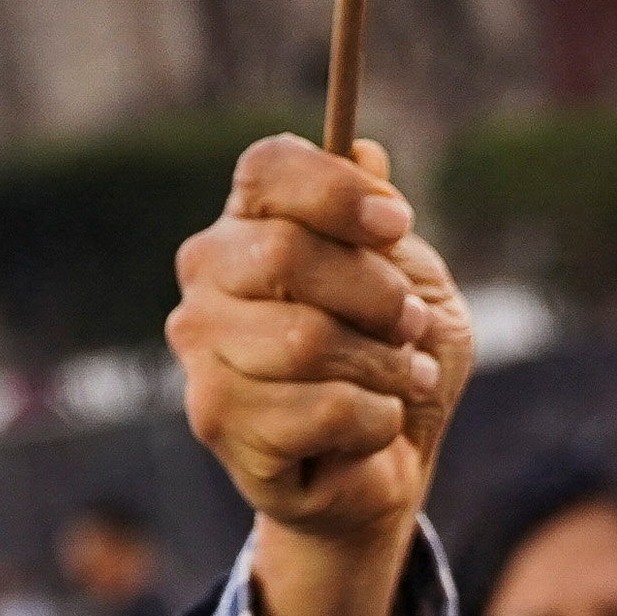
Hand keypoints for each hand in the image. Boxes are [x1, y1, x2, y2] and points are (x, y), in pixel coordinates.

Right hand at [172, 138, 467, 542]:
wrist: (387, 465)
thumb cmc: (394, 360)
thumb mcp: (415, 282)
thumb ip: (383, 226)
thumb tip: (363, 150)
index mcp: (251, 220)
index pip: (267, 168)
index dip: (336, 190)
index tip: (397, 223)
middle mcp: (208, 273)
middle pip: (286, 253)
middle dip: (376, 294)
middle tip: (412, 323)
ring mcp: (201, 347)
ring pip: (306, 339)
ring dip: (384, 364)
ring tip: (404, 379)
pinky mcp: (215, 418)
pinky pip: (320, 407)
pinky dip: (374, 418)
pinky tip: (371, 427)